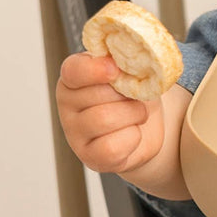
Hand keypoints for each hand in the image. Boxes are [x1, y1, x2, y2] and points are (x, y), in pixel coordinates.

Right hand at [56, 52, 164, 173]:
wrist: (147, 124)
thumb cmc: (134, 91)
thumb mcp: (131, 69)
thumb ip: (125, 61)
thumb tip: (135, 58)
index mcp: (74, 77)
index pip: (73, 70)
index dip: (94, 69)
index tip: (115, 69)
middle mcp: (68, 105)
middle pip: (99, 95)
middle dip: (128, 94)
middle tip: (137, 95)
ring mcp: (75, 134)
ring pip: (104, 119)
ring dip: (134, 114)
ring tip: (138, 113)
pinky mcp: (90, 158)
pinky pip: (111, 148)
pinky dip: (132, 138)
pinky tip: (133, 133)